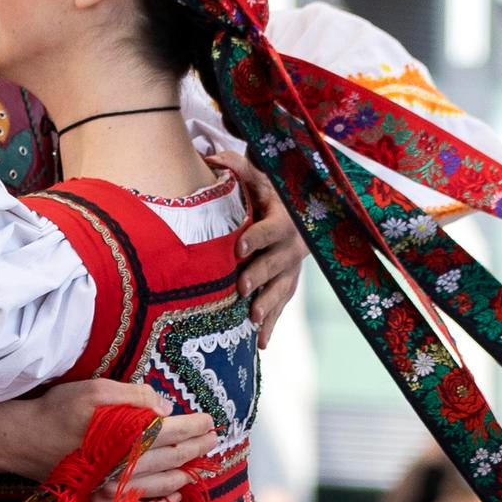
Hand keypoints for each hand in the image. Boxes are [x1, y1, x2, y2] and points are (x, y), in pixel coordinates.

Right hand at [0, 379, 210, 501]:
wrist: (22, 441)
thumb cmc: (58, 411)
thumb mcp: (95, 389)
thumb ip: (135, 396)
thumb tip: (165, 409)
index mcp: (128, 436)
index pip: (173, 432)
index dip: (196, 426)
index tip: (211, 421)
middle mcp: (126, 467)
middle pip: (173, 458)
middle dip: (197, 448)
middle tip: (212, 440)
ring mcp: (114, 490)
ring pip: (163, 485)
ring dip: (186, 474)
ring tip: (197, 464)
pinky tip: (173, 498)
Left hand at [204, 138, 304, 342]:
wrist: (293, 211)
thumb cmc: (264, 194)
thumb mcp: (255, 177)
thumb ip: (234, 167)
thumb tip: (209, 156)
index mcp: (283, 218)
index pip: (271, 229)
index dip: (257, 237)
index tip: (238, 246)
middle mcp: (291, 246)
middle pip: (277, 264)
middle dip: (260, 276)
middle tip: (241, 288)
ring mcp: (291, 269)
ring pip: (282, 289)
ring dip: (269, 306)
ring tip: (253, 321)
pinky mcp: (287, 286)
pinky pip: (281, 308)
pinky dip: (272, 326)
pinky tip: (261, 345)